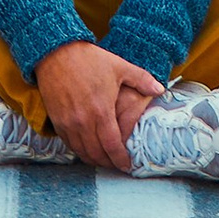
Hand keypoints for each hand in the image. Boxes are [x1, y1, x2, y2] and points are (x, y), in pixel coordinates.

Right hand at [34, 38, 163, 172]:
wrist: (57, 52)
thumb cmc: (90, 59)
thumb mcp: (119, 67)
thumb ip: (141, 79)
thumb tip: (161, 90)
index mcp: (102, 111)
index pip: (113, 146)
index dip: (121, 159)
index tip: (127, 165)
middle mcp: (84, 122)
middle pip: (97, 154)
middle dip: (109, 163)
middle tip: (116, 165)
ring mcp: (69, 123)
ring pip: (82, 152)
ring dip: (94, 159)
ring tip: (103, 160)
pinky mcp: (57, 121)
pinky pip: (69, 144)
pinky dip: (79, 150)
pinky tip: (87, 148)